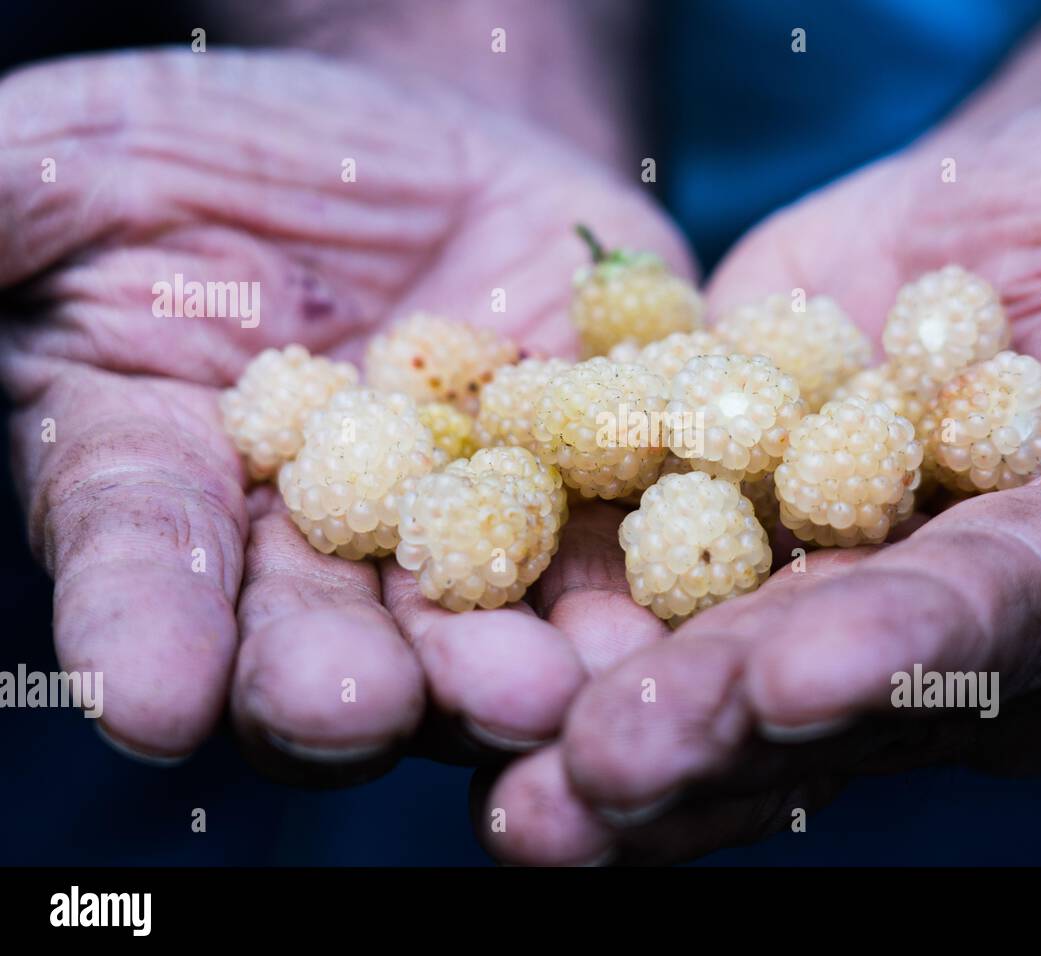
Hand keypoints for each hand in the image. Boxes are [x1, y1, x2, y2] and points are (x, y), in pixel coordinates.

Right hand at [0, 49, 683, 775]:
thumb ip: (13, 215)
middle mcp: (307, 543)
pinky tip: (660, 624)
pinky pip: (614, 553)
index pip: (138, 556)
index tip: (148, 698)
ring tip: (529, 691)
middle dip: (331, 680)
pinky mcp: (585, 496)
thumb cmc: (237, 151)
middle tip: (355, 704)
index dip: (139, 626)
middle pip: (310, 637)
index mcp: (164, 473)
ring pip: (470, 630)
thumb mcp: (96, 159)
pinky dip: (637, 593)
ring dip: (496, 672)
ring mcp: (457, 534)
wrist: (427, 144)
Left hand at [477, 98, 1040, 863]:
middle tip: (586, 792)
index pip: (989, 627)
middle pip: (814, 680)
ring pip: (696, 638)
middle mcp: (929, 606)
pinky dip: (541, 559)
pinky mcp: (715, 472)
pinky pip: (625, 518)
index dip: (902, 658)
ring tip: (498, 767)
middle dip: (707, 733)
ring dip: (594, 702)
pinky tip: (438, 596)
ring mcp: (810, 550)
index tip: (801, 685)